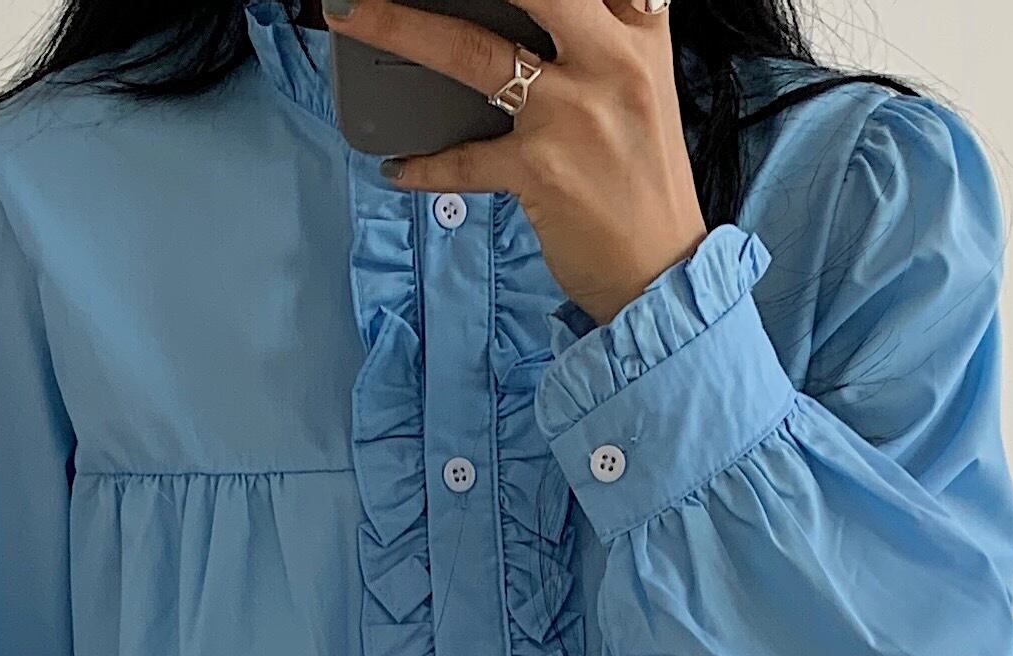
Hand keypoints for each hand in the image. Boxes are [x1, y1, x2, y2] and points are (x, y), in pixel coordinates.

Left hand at [333, 0, 705, 325]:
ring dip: (398, 28)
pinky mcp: (541, 171)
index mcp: (638, 32)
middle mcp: (610, 61)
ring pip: (470, 51)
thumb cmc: (645, 182)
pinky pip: (462, 159)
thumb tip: (528, 15)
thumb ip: (599, 38)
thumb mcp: (641, 86)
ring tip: (349, 16)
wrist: (663, 273)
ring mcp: (572, 115)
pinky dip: (423, 164)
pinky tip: (397, 166)